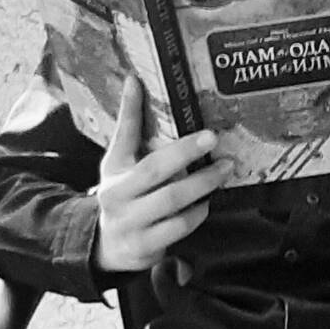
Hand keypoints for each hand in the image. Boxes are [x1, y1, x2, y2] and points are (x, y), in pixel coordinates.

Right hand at [93, 75, 233, 271]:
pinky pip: (178, 229)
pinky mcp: (146, 247)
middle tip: (218, 143)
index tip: (202, 129)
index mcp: (114, 172)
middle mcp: (119, 198)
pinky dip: (197, 214)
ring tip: (224, 170)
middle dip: (191, 158)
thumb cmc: (120, 193)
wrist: (105, 244)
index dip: (167, 138)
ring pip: (172, 204)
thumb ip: (128, 124)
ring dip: (202, 186)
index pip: (136, 147)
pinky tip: (208, 202)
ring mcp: (132, 224)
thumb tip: (134, 81)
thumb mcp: (117, 160)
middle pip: (158, 176)